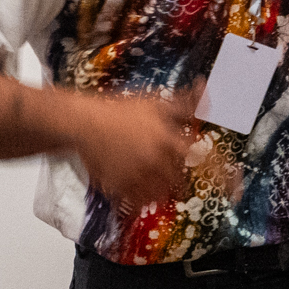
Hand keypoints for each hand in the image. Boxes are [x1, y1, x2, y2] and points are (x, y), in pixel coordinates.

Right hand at [72, 88, 197, 202]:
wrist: (85, 122)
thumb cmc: (119, 109)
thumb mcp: (154, 101)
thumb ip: (182, 101)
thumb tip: (202, 86)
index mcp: (166, 138)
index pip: (191, 154)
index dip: (197, 159)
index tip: (195, 162)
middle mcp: (154, 159)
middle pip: (177, 177)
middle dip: (178, 177)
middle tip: (176, 177)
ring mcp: (137, 174)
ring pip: (160, 192)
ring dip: (163, 190)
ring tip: (159, 185)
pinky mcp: (120, 186)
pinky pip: (138, 201)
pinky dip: (144, 201)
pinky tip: (143, 195)